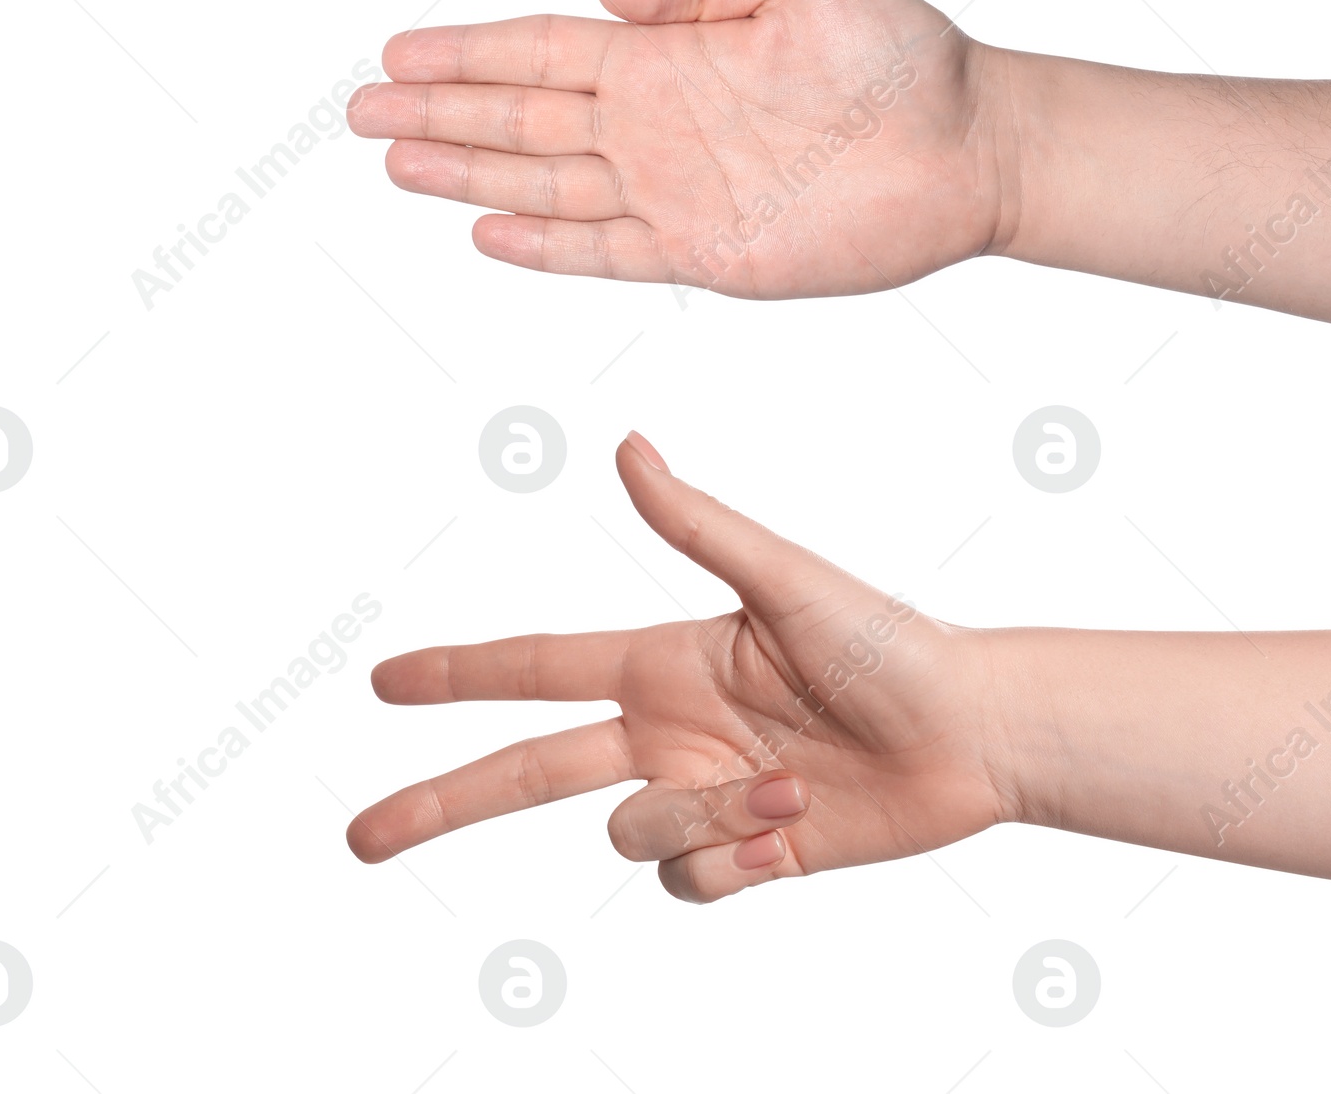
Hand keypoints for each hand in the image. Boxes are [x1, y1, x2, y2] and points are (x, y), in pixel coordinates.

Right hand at [345, 434, 1007, 901]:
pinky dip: (735, 862)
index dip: (458, 674)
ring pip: (632, 837)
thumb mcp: (786, 580)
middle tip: (360, 836)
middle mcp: (668, 730)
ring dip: (704, 820)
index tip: (383, 682)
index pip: (535, 668)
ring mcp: (702, 795)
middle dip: (443, 801)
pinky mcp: (744, 854)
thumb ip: (697, 524)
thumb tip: (627, 445)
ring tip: (787, 790)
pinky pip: (690, 884)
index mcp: (665, 662)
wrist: (969, 733)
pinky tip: (793, 829)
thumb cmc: (889, 642)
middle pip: (528, 773)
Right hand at [347, 0, 1011, 297]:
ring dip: (471, 175)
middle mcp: (657, 122)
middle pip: (523, 116)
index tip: (396, 51)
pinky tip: (489, 233)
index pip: (542, 48)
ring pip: (546, 184)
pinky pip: (608, 253)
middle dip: (441, 112)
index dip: (467, 51)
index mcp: (670, 52)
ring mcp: (676, 191)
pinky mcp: (708, 253)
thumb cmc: (899, 52)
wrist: (969, 144)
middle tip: (361, 111)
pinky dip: (547, 247)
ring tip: (398, 165)